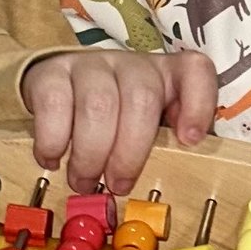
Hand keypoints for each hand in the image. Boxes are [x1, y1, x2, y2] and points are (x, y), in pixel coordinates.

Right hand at [21, 48, 216, 192]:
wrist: (57, 88)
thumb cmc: (115, 119)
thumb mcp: (148, 130)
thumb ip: (166, 146)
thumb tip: (173, 178)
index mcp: (167, 76)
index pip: (195, 70)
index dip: (198, 104)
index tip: (189, 139)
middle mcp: (132, 64)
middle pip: (141, 98)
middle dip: (129, 152)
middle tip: (117, 185)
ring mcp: (92, 64)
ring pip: (98, 104)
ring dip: (91, 154)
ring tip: (83, 180)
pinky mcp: (53, 72)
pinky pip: (54, 103)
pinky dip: (53, 140)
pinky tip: (53, 159)